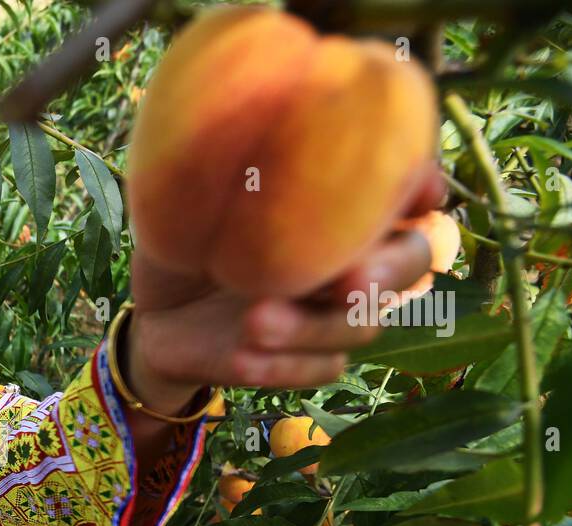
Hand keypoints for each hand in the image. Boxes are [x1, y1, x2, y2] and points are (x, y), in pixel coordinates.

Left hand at [126, 165, 447, 398]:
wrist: (150, 312)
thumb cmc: (182, 232)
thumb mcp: (193, 190)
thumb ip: (232, 161)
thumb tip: (257, 111)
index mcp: (337, 205)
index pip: (408, 187)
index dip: (420, 188)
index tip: (414, 193)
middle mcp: (351, 256)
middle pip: (410, 262)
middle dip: (387, 272)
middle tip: (347, 280)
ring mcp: (332, 313)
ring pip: (362, 324)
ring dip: (311, 327)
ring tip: (253, 322)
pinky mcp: (306, 359)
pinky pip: (321, 368)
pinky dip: (283, 367)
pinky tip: (241, 357)